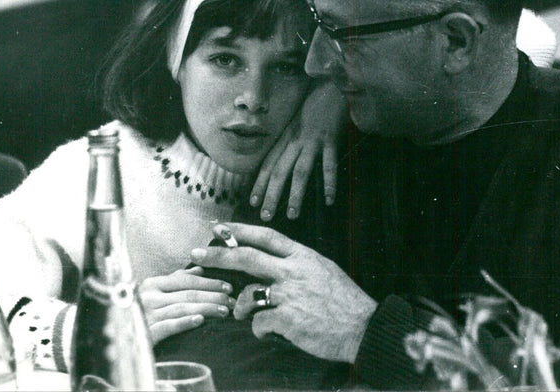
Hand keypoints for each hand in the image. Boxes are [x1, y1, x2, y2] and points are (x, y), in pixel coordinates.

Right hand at [138, 267, 234, 344]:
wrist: (120, 338)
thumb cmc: (141, 312)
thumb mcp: (155, 292)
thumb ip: (176, 279)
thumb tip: (199, 269)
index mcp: (152, 284)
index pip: (186, 280)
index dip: (209, 282)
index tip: (228, 287)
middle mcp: (148, 297)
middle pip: (188, 294)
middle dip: (213, 296)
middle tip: (231, 301)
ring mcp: (146, 315)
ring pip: (182, 308)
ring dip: (207, 309)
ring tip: (224, 311)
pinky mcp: (146, 334)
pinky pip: (168, 326)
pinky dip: (184, 322)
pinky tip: (200, 321)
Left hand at [190, 223, 376, 362]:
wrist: (363, 327)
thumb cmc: (344, 301)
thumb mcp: (324, 270)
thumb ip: (297, 265)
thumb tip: (272, 264)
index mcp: (303, 256)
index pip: (267, 236)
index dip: (240, 230)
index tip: (220, 227)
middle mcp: (293, 271)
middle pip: (247, 258)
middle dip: (217, 255)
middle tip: (196, 254)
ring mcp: (289, 295)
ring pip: (247, 295)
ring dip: (239, 307)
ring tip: (244, 314)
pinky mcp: (287, 319)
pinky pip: (258, 323)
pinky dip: (260, 329)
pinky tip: (272, 332)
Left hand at [250, 80, 346, 220]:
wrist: (331, 84)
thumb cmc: (316, 102)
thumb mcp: (297, 120)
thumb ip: (291, 138)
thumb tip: (285, 159)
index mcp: (286, 137)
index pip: (268, 163)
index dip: (259, 183)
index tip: (252, 201)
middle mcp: (295, 140)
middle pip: (279, 172)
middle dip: (271, 195)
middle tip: (264, 216)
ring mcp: (312, 141)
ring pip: (300, 171)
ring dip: (295, 194)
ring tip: (292, 215)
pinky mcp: (330, 140)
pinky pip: (329, 165)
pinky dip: (329, 183)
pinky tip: (328, 200)